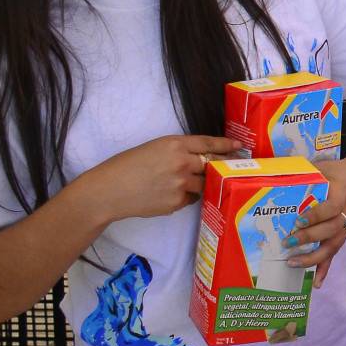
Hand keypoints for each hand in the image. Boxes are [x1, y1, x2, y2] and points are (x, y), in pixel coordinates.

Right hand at [83, 135, 246, 221]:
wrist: (106, 192)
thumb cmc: (124, 167)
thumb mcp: (152, 148)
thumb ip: (177, 151)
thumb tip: (198, 158)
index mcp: (174, 144)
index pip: (208, 143)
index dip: (226, 145)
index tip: (239, 146)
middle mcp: (181, 162)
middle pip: (212, 164)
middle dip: (220, 166)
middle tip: (229, 167)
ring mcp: (180, 184)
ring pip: (203, 184)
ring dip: (200, 184)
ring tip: (184, 183)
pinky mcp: (176, 203)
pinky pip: (189, 199)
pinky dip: (184, 197)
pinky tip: (167, 195)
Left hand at [286, 160, 345, 288]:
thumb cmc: (336, 172)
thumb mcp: (322, 167)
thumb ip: (303, 173)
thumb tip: (273, 174)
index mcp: (342, 194)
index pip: (331, 209)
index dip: (315, 216)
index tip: (298, 221)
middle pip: (330, 231)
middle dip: (308, 238)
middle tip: (287, 243)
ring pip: (333, 246)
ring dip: (314, 258)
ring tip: (293, 263)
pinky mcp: (343, 235)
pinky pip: (334, 255)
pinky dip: (325, 269)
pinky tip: (316, 283)